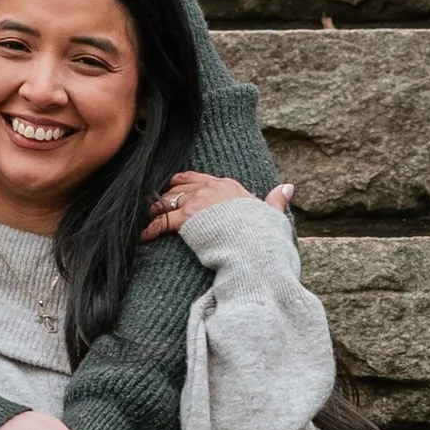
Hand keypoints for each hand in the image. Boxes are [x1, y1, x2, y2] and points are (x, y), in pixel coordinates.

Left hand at [142, 172, 294, 241]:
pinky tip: (142, 236)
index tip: (173, 190)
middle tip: (151, 205)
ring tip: (142, 219)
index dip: (183, 185)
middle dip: (164, 196)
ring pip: (166, 200)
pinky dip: (149, 229)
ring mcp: (197, 202)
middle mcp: (211, 189)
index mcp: (229, 187)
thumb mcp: (272, 216)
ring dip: (153, 210)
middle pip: (178, 186)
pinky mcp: (187, 218)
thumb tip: (287, 187)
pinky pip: (162, 221)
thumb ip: (275, 201)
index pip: (199, 179)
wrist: (256, 250)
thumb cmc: (264, 236)